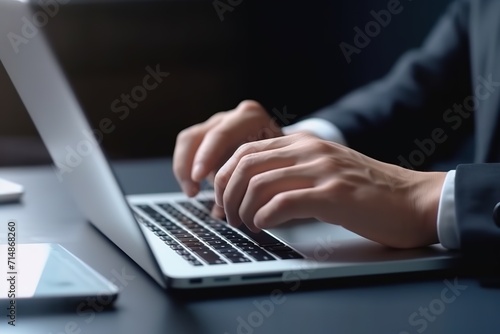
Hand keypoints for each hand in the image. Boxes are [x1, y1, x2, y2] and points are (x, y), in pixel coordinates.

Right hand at [173, 100, 281, 198]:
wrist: (284, 150)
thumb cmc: (280, 161)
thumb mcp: (272, 167)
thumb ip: (252, 182)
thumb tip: (233, 210)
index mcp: (249, 118)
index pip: (220, 134)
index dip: (206, 157)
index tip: (199, 177)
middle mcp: (230, 118)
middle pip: (197, 135)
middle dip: (189, 163)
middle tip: (193, 190)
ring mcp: (216, 126)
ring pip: (188, 141)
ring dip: (185, 168)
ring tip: (193, 192)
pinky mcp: (206, 137)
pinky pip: (188, 150)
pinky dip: (187, 171)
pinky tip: (194, 190)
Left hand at [214, 133, 445, 248]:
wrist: (414, 199)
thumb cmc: (369, 192)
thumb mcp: (325, 170)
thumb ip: (293, 171)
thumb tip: (253, 191)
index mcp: (304, 142)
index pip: (246, 150)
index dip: (224, 176)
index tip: (222, 199)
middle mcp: (310, 150)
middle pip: (245, 165)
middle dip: (226, 194)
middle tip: (228, 216)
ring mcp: (322, 170)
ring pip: (259, 183)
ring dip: (243, 209)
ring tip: (244, 225)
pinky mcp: (334, 195)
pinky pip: (283, 202)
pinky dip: (264, 217)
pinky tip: (264, 226)